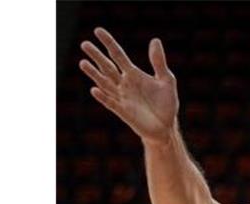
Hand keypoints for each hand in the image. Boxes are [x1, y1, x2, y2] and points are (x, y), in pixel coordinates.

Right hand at [79, 28, 177, 143]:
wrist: (166, 127)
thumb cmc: (166, 103)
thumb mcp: (166, 80)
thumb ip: (159, 62)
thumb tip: (155, 40)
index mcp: (133, 74)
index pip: (117, 55)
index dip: (108, 43)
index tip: (97, 30)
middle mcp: (124, 84)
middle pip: (107, 67)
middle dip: (96, 56)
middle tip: (84, 44)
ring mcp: (122, 97)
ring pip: (104, 83)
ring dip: (94, 74)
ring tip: (83, 63)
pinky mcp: (123, 111)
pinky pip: (111, 103)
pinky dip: (102, 96)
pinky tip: (95, 89)